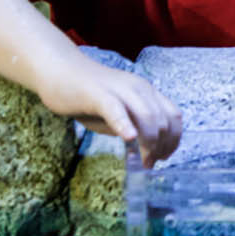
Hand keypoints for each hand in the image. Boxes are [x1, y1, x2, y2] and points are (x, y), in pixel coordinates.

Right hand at [35, 53, 182, 166]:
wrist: (60, 71)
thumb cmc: (87, 96)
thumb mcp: (117, 114)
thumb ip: (131, 128)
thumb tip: (146, 152)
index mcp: (146, 92)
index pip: (173, 116)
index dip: (174, 140)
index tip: (163, 158)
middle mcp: (139, 88)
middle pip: (163, 120)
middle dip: (161, 147)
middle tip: (149, 164)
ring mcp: (119, 89)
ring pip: (147, 115)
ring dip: (149, 142)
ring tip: (142, 162)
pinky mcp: (98, 93)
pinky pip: (116, 109)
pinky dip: (125, 124)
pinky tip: (128, 139)